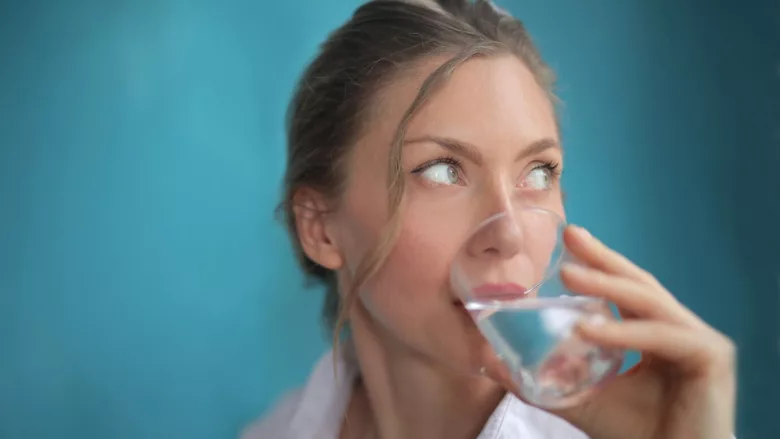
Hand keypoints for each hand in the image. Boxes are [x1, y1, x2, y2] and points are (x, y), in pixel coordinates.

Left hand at [545, 225, 736, 438]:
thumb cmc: (635, 434)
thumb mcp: (580, 399)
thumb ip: (541, 381)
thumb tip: (490, 362)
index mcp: (654, 333)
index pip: (624, 290)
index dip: (599, 263)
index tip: (568, 240)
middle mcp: (678, 329)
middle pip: (638, 283)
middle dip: (603, 258)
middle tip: (571, 236)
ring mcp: (698, 339)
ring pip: (647, 301)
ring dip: (606, 285)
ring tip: (568, 274)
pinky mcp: (711, 355)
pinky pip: (658, 336)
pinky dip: (622, 332)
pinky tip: (588, 330)